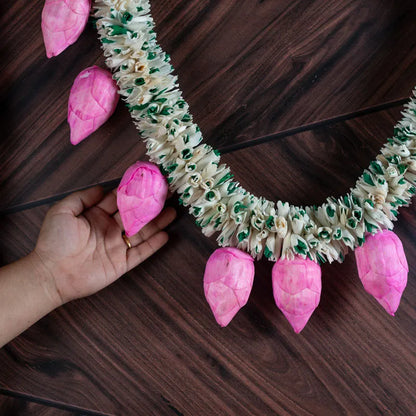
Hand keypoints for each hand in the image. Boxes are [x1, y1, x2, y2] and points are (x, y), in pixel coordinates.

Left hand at [33, 186, 175, 304]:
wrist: (52, 274)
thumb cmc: (54, 241)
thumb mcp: (62, 211)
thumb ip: (82, 197)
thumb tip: (102, 188)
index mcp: (96, 216)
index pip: (118, 200)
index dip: (133, 191)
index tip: (147, 181)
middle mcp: (109, 229)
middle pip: (135, 215)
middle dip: (150, 205)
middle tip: (166, 194)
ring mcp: (117, 247)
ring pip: (142, 232)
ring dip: (157, 223)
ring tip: (172, 211)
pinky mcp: (122, 263)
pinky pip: (141, 253)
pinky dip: (153, 245)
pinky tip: (165, 235)